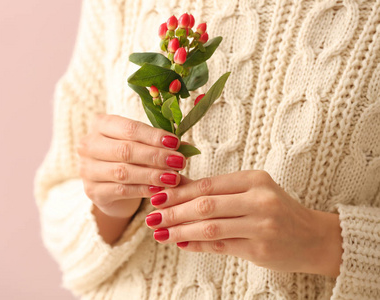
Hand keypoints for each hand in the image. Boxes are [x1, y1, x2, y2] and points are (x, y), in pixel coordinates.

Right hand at [77, 114, 185, 218]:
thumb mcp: (141, 145)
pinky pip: (121, 190)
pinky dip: (143, 190)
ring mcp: (87, 169)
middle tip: (179, 162)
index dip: (153, 136)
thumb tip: (187, 147)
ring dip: (152, 175)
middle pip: (126, 150)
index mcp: (100, 124)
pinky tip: (159, 190)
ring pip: (123, 172)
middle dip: (156, 156)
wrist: (110, 188)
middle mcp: (88, 145)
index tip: (175, 143)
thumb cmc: (129, 159)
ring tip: (173, 177)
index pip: (129, 129)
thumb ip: (159, 144)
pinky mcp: (92, 191)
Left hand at [145, 170, 342, 276]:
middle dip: (174, 212)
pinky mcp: (260, 250)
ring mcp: (261, 226)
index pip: (208, 185)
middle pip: (206, 205)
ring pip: (210, 227)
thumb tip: (176, 187)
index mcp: (255, 180)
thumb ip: (217, 190)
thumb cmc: (277, 210)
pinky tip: (180, 243)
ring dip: (180, 230)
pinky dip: (197, 245)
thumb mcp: (252, 191)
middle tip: (151, 217)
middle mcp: (259, 200)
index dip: (179, 192)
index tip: (157, 197)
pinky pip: (221, 246)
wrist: (314, 238)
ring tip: (159, 233)